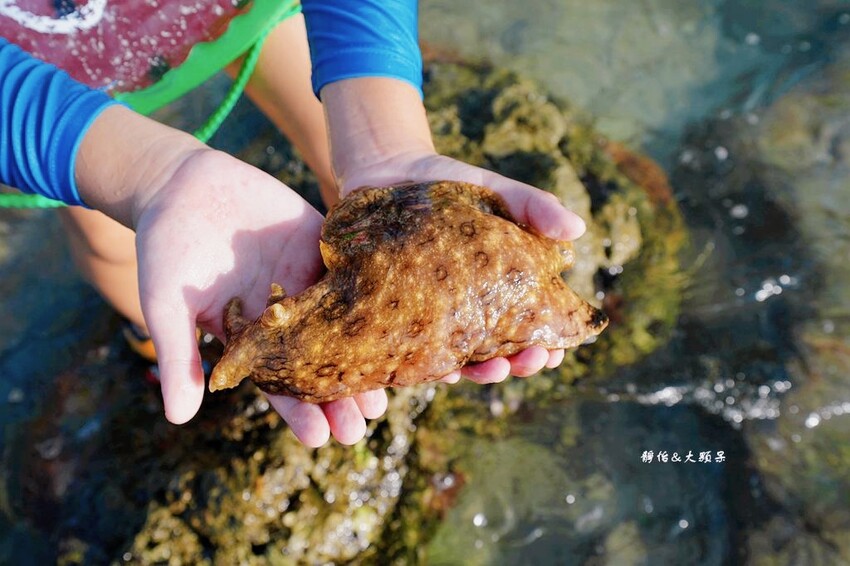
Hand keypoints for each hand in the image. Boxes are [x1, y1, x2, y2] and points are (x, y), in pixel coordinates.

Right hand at [76, 107, 385, 446]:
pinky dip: (373, 294)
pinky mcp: (320, 243)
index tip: (320, 439)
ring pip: (344, 324)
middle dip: (340, 396)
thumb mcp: (166, 305)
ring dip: (363, 355)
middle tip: (361, 426)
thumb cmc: (164, 248)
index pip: (280, 383)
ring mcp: (306, 279)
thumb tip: (179, 418)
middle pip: (319, 362)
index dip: (299, 412)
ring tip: (384, 389)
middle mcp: (284, 314)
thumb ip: (179, 355)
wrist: (180, 185)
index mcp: (250, 337)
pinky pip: (351, 271)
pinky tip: (396, 317)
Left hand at [321, 78, 586, 385]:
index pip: (531, 329)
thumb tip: (578, 229)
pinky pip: (415, 349)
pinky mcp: (399, 315)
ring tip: (493, 369)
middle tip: (526, 361)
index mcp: (502, 289)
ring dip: (481, 372)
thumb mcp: (498, 190)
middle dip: (518, 364)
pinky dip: (431, 364)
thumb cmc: (450, 185)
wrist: (387, 172)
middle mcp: (471, 310)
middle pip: (501, 352)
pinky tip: (442, 369)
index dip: (546, 346)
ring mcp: (435, 316)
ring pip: (462, 360)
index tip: (556, 351)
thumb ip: (535, 206)